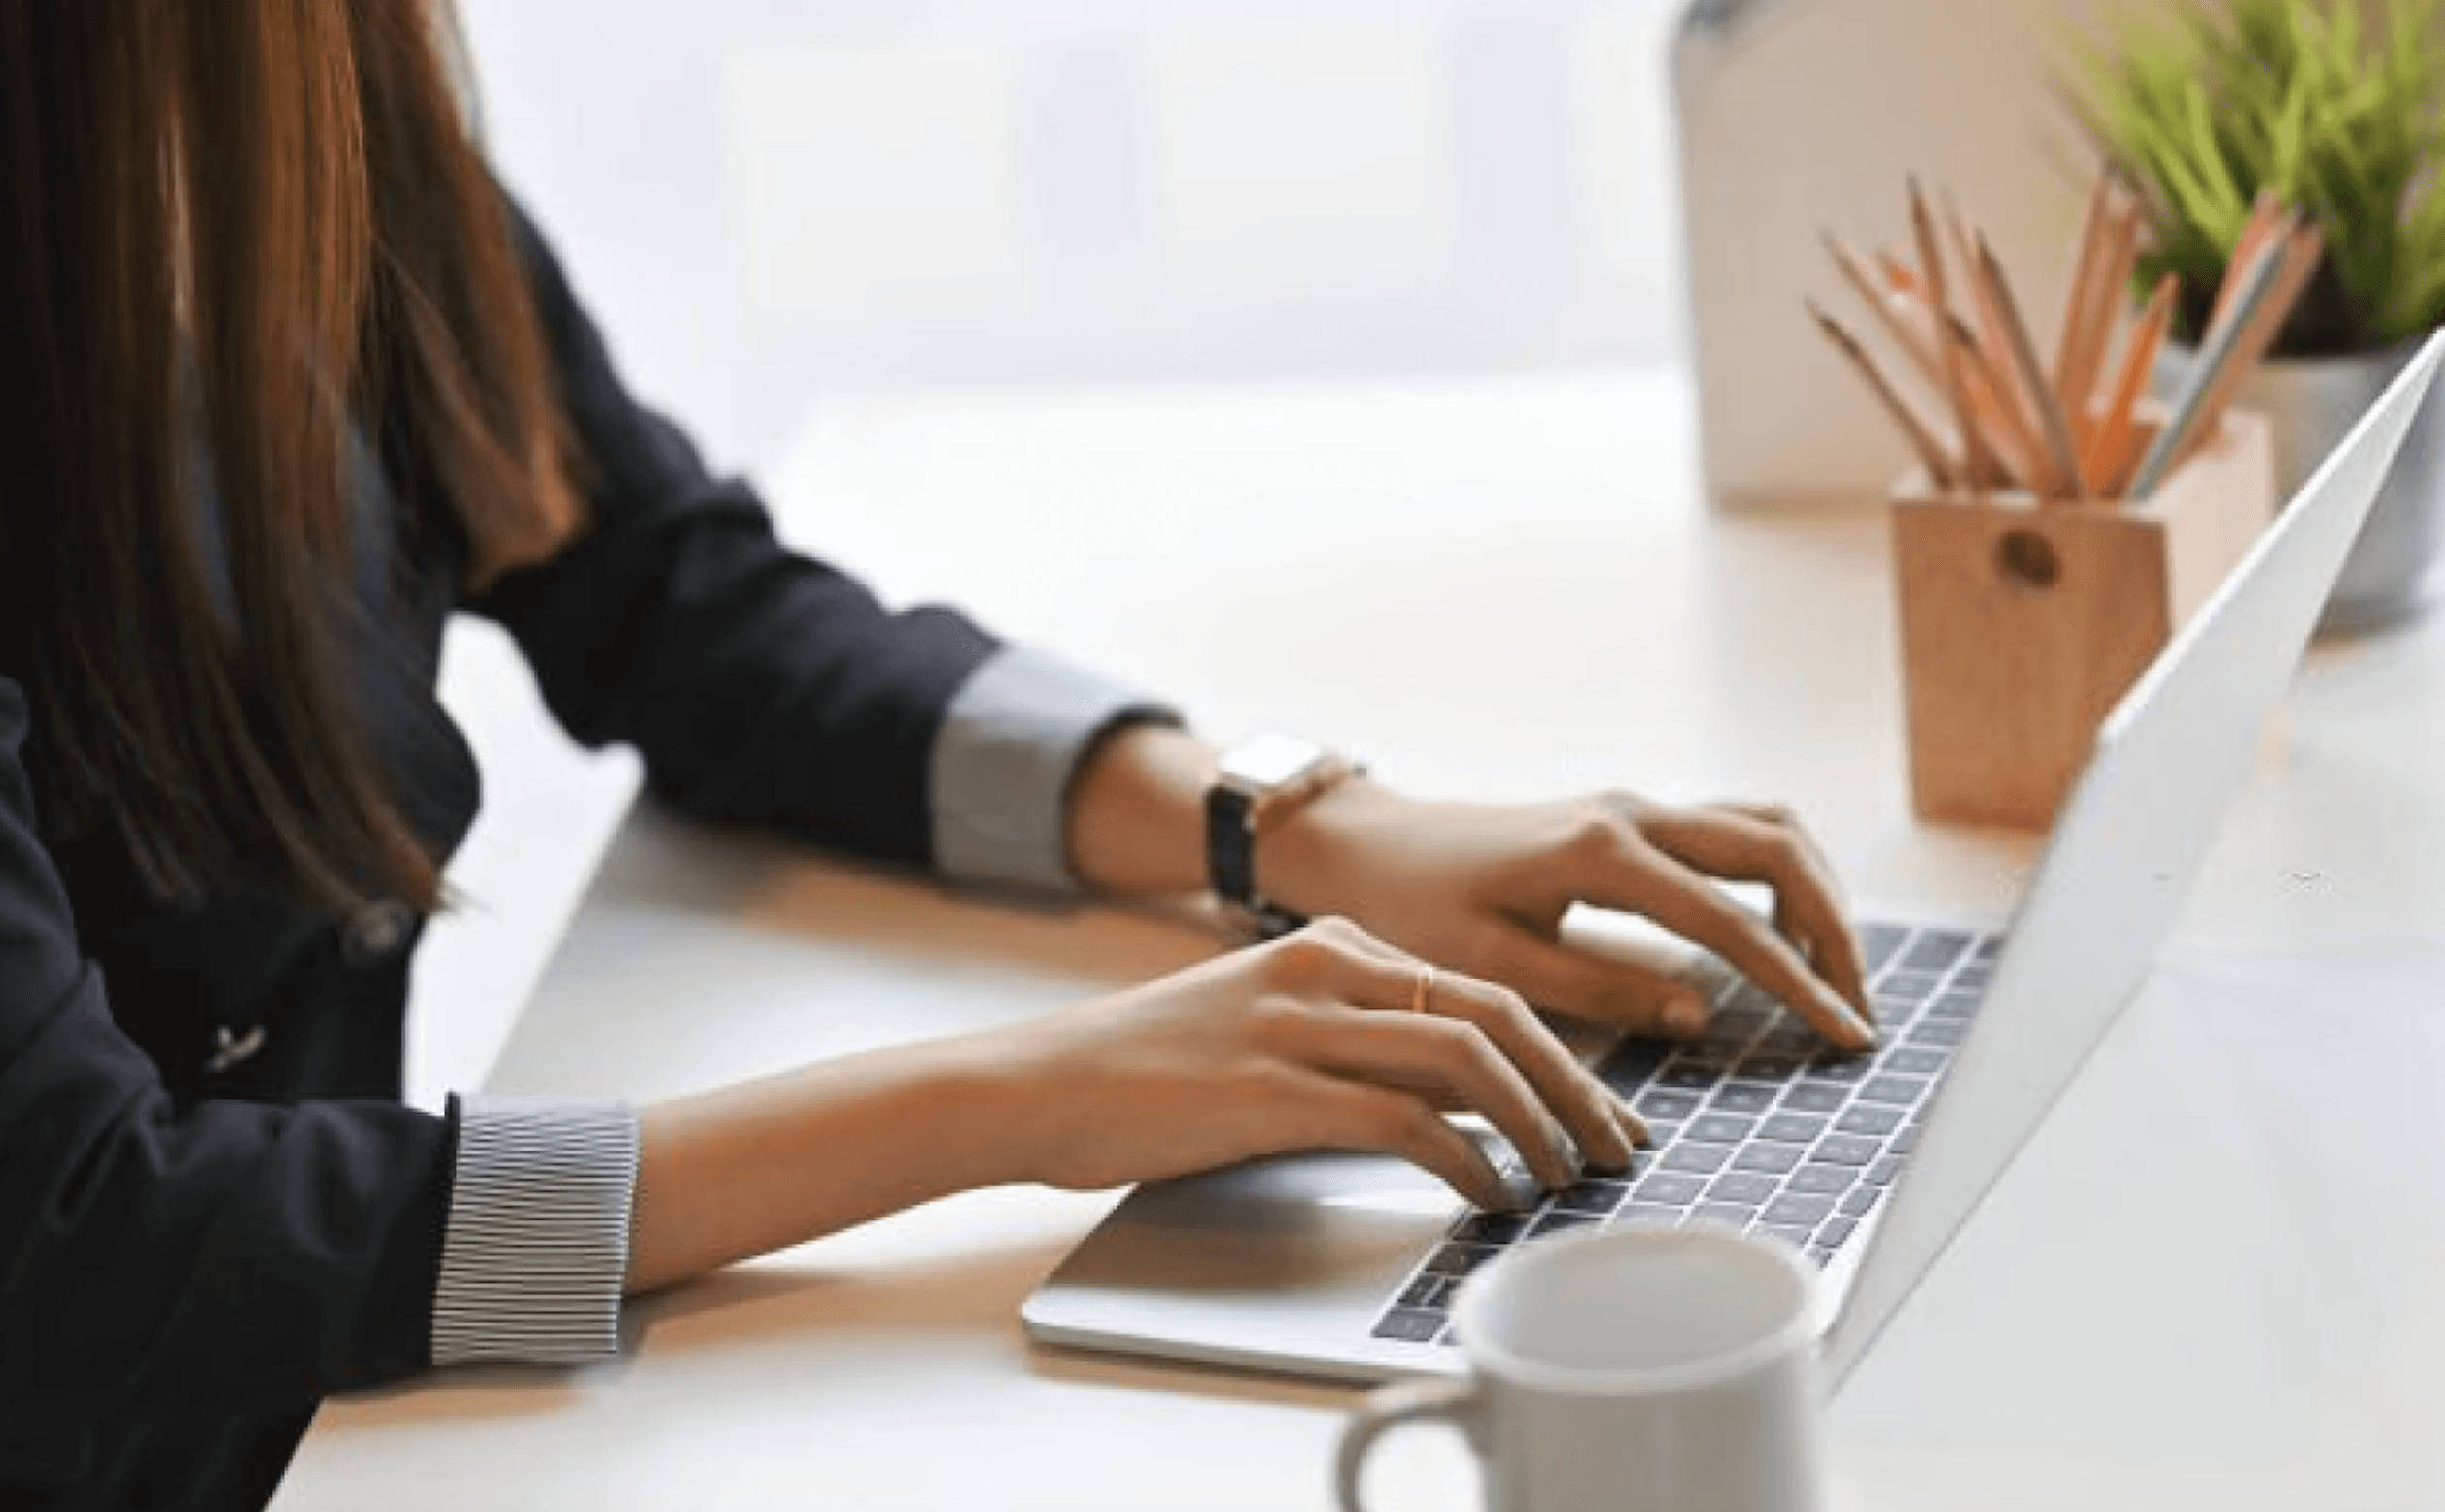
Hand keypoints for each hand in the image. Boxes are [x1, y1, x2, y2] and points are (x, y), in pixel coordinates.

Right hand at [980, 918, 1648, 1211]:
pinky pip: (1405, 1117)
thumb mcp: (1265, 1025)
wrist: (1037, 1081)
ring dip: (1538, 1121)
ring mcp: (1300, 1024)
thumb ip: (1356, 1043)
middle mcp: (1326, 967)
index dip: (1560, 1049)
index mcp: (1331, 943)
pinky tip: (1487, 1195)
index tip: (1603, 1106)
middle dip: (1576, 1085)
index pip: (1479, 984)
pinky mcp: (1274, 1088)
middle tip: (1618, 1145)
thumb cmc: (1147, 1070)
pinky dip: (1467, 1159)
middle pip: (1496, 1009)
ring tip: (1568, 1177)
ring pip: (1465, 1054)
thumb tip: (1459, 1103)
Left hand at [1261, 783, 1875, 1050]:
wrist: (1373, 848)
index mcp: (1598, 854)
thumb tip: (1701, 1013)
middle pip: (1776, 851)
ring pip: (1766, 827)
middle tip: (1856, 1010)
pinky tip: (1780, 934)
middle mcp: (1630, 814)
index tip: (1842, 1035)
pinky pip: (1734, 829)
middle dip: (1833, 931)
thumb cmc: (1415, 910)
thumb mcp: (1494, 967)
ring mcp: (1635, 806)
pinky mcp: (1631, 815)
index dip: (1797, 983)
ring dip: (1815, 893)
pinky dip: (1778, 875)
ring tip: (1833, 975)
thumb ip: (1600, 989)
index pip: (1732, 921)